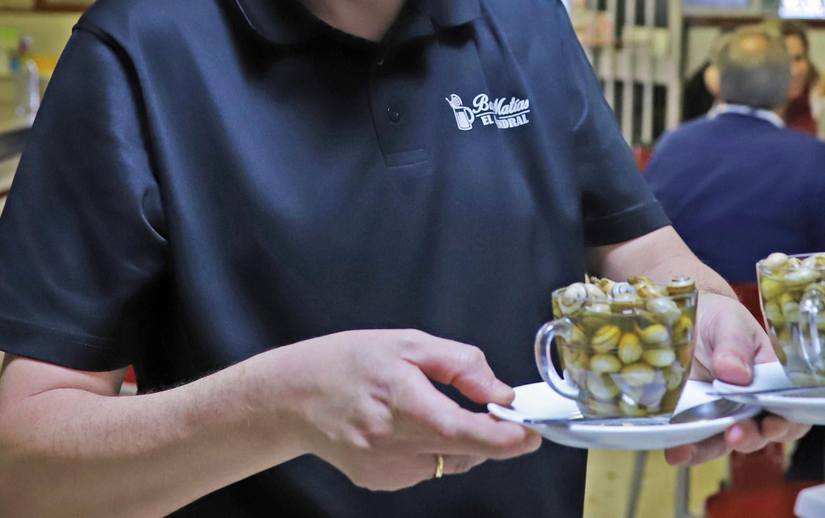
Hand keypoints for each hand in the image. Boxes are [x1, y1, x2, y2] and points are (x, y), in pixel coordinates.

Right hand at [280, 329, 540, 490]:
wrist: (292, 396)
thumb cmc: (348, 362)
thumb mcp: (408, 344)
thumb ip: (461, 365)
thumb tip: (500, 392)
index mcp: (402, 402)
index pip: (463, 431)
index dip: (505, 438)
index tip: (531, 433)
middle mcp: (392, 443)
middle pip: (464, 452)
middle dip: (487, 434)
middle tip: (488, 408)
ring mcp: (384, 469)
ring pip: (448, 462)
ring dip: (454, 440)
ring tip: (422, 408)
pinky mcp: (379, 482)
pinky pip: (424, 469)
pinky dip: (429, 450)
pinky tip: (404, 427)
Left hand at [664, 293, 807, 466]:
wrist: (686, 314)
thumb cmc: (719, 317)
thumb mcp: (730, 322)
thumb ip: (735, 345)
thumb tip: (737, 373)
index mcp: (771, 380)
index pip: (789, 410)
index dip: (785, 424)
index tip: (771, 424)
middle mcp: (750, 403)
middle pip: (759, 433)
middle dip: (749, 437)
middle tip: (736, 434)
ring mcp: (721, 413)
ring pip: (723, 442)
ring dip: (710, 449)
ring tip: (691, 449)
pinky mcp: (695, 418)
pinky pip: (694, 440)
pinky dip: (686, 449)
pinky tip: (675, 450)